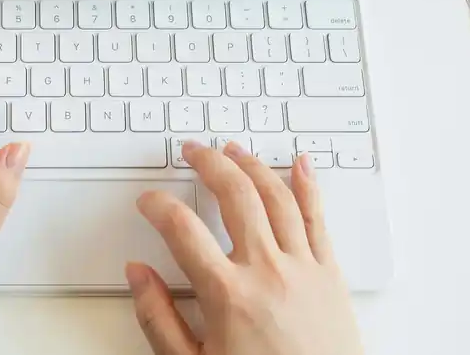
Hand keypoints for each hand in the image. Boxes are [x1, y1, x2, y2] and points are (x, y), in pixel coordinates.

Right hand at [127, 141, 361, 354]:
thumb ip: (159, 319)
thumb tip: (138, 275)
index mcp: (228, 296)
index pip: (183, 229)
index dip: (158, 206)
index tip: (149, 201)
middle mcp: (267, 273)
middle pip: (235, 196)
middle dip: (209, 163)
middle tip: (192, 151)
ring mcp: (303, 270)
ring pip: (277, 197)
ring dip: (252, 165)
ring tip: (233, 150)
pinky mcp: (331, 275)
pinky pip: (318, 219)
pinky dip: (308, 186)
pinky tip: (300, 164)